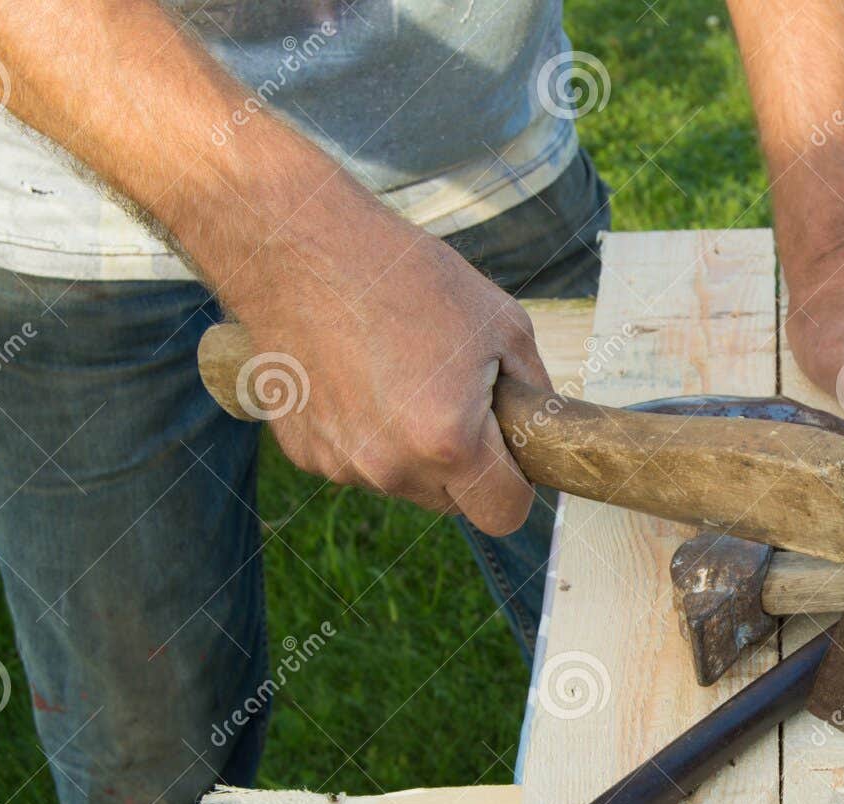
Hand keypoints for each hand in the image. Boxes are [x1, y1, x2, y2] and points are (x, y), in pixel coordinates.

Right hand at [230, 206, 549, 535]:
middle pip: (454, 504)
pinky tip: (358, 378)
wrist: (299, 248)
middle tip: (457, 400)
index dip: (517, 488)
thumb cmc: (406, 276)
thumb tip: (543, 431)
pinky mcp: (304, 453)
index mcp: (449, 441)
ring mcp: (342, 464)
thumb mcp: (503, 323)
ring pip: (403, 483)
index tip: (512, 456)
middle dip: (466, 467)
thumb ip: (534, 392)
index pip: (504, 515)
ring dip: (413, 451)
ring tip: (401, 377)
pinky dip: (365, 434)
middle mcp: (391, 467)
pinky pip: (356, 462)